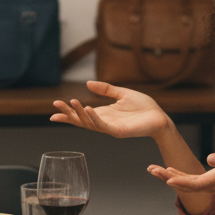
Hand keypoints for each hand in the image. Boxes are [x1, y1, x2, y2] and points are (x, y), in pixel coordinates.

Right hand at [50, 80, 172, 138]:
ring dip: (79, 113)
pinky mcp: (119, 131)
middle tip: (55, 105)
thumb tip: (87, 83)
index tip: (54, 108)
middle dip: (68, 113)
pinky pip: (103, 125)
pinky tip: (88, 108)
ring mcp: (111, 128)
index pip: (82, 114)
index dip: (68, 112)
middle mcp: (104, 122)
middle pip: (81, 120)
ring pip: (89, 123)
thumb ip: (105, 89)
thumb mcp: (122, 93)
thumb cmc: (144, 107)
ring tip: (71, 102)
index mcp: (104, 113)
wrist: (159, 117)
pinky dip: (94, 118)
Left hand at [151, 151, 214, 194]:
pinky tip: (167, 169)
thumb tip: (210, 158)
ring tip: (151, 169)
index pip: (194, 184)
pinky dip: (176, 175)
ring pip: (182, 182)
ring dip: (166, 176)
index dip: (180, 181)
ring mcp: (204, 184)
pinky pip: (186, 179)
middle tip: (152, 170)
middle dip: (166, 177)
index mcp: (214, 182)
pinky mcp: (204, 180)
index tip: (168, 178)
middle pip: (183, 184)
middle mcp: (206, 186)